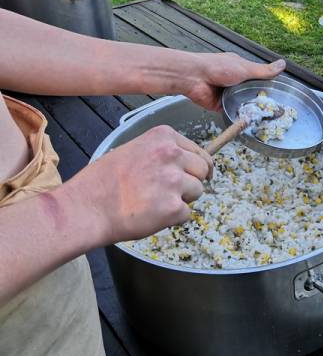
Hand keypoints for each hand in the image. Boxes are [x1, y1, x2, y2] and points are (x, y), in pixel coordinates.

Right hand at [60, 126, 212, 245]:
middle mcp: (172, 154)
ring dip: (182, 200)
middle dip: (191, 181)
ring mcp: (174, 181)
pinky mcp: (173, 207)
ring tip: (156, 202)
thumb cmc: (103, 180)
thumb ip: (160, 152)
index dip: (195, 166)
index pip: (197, 151)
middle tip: (170, 192)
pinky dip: (173, 219)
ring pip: (198, 191)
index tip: (193, 174)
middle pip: (202, 169)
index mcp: (163, 136)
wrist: (87, 207)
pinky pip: (187, 214)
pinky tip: (152, 215)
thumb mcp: (133, 149)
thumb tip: (184, 163)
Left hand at [181, 54, 285, 110]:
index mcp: (240, 68)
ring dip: (249, 108)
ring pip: (243, 103)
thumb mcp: (245, 68)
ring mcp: (228, 94)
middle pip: (251, 92)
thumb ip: (263, 70)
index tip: (280, 95)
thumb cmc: (218, 67)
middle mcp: (235, 81)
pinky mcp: (221, 105)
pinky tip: (249, 120)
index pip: (258, 77)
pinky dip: (238, 115)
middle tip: (274, 110)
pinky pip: (233, 112)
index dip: (268, 85)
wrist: (194, 78)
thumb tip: (283, 65)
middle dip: (259, 99)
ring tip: (265, 117)